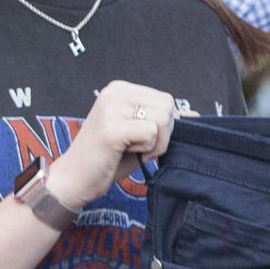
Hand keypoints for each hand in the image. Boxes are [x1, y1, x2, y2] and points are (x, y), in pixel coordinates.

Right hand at [47, 80, 179, 208]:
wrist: (74, 179)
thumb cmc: (107, 159)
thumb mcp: (139, 134)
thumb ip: (163, 121)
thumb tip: (195, 114)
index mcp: (120, 88)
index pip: (165, 99)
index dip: (163, 125)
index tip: (141, 138)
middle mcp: (114, 92)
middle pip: (168, 106)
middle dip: (163, 134)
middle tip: (139, 147)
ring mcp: (111, 108)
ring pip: (163, 119)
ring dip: (156, 143)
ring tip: (132, 150)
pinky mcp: (112, 128)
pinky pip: (152, 133)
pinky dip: (147, 149)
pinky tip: (125, 153)